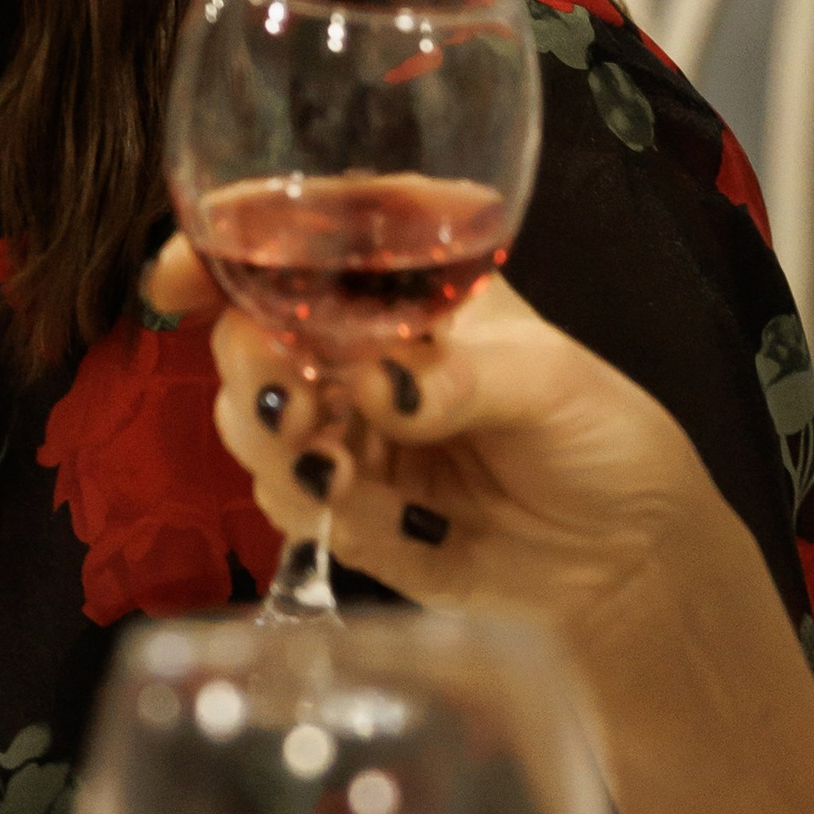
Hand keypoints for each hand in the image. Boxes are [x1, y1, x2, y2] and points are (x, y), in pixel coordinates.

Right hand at [146, 238, 722, 670]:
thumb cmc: (608, 445)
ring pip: (248, 415)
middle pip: (250, 328)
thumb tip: (376, 388)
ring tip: (328, 464)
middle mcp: (361, 350)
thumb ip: (463, 379)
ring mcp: (345, 430)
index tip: (184, 273)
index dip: (232, 242)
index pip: (309, 240)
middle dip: (247, 358)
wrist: (628, 573)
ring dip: (269, 436)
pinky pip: (283, 498)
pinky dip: (309, 503)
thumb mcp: (555, 386)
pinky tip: (365, 511)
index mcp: (412, 288)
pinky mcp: (342, 510)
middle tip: (286, 397)